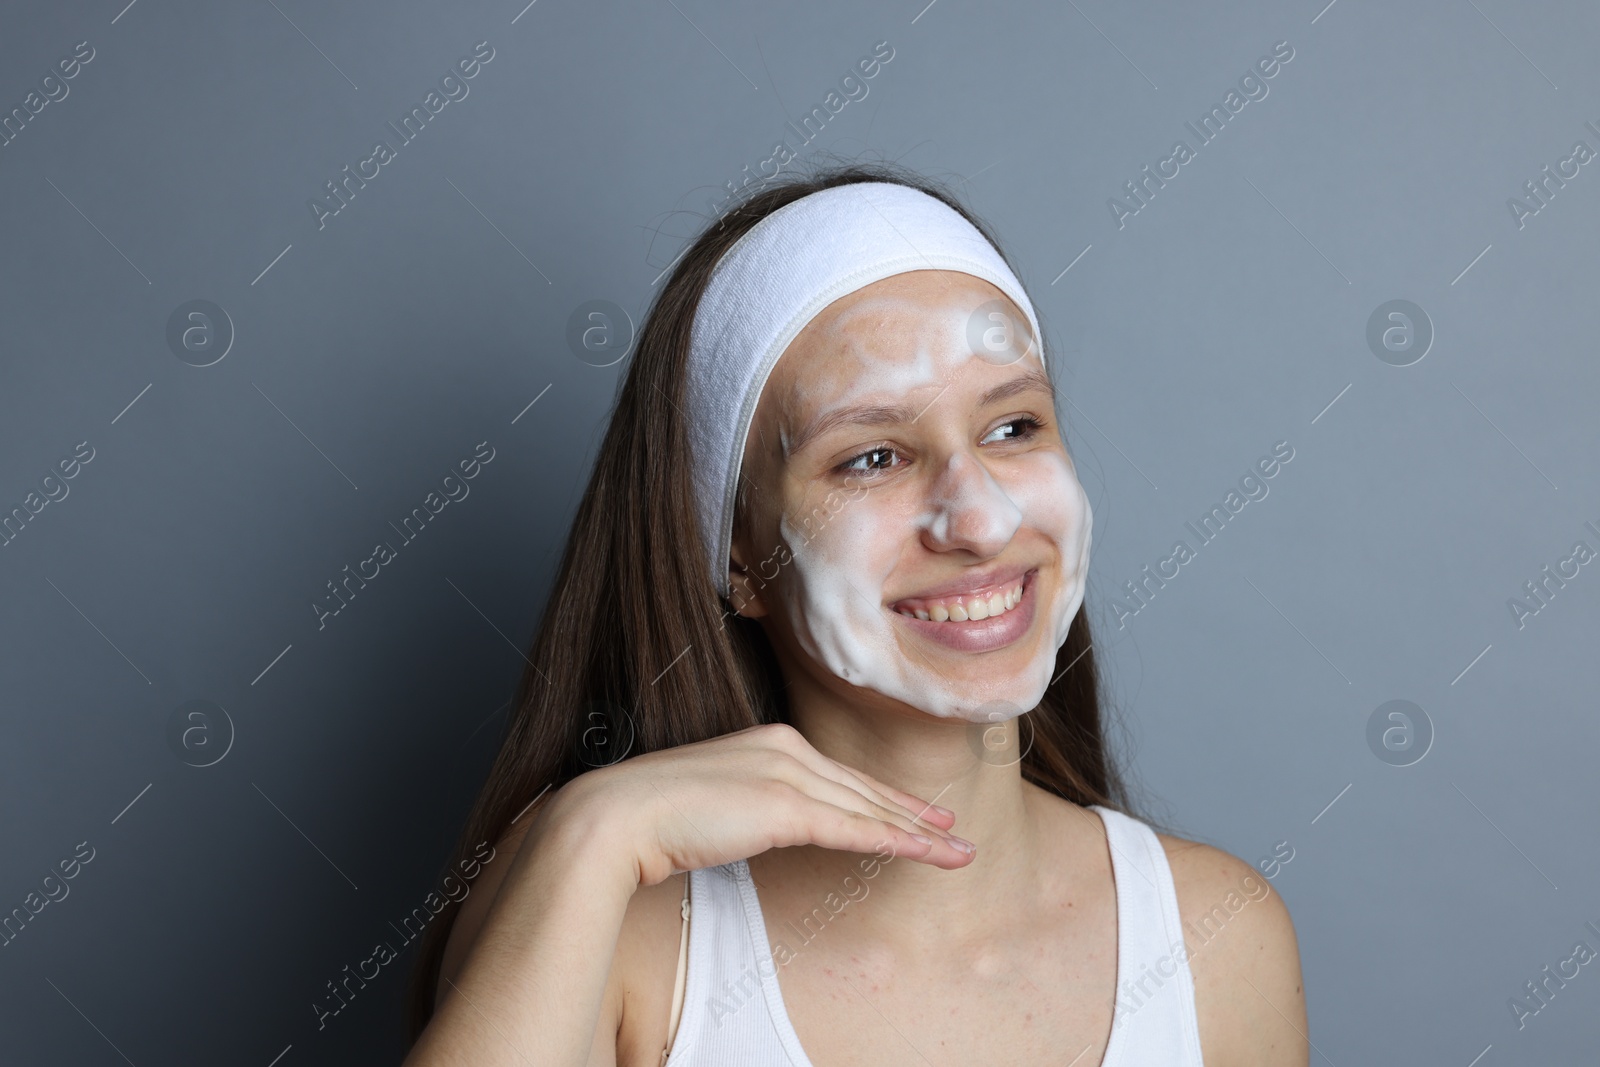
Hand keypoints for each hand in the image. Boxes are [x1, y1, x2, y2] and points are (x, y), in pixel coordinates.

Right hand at [555, 722, 976, 887]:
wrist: (618, 815)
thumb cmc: (649, 814)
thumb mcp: (710, 802)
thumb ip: (743, 806)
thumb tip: (755, 823)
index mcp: (766, 742)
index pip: (837, 774)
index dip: (879, 795)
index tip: (912, 809)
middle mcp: (784, 749)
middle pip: (861, 786)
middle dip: (911, 810)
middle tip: (951, 827)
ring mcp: (787, 774)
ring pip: (867, 808)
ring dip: (918, 832)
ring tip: (956, 850)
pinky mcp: (785, 807)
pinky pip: (854, 829)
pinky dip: (896, 841)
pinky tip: (927, 852)